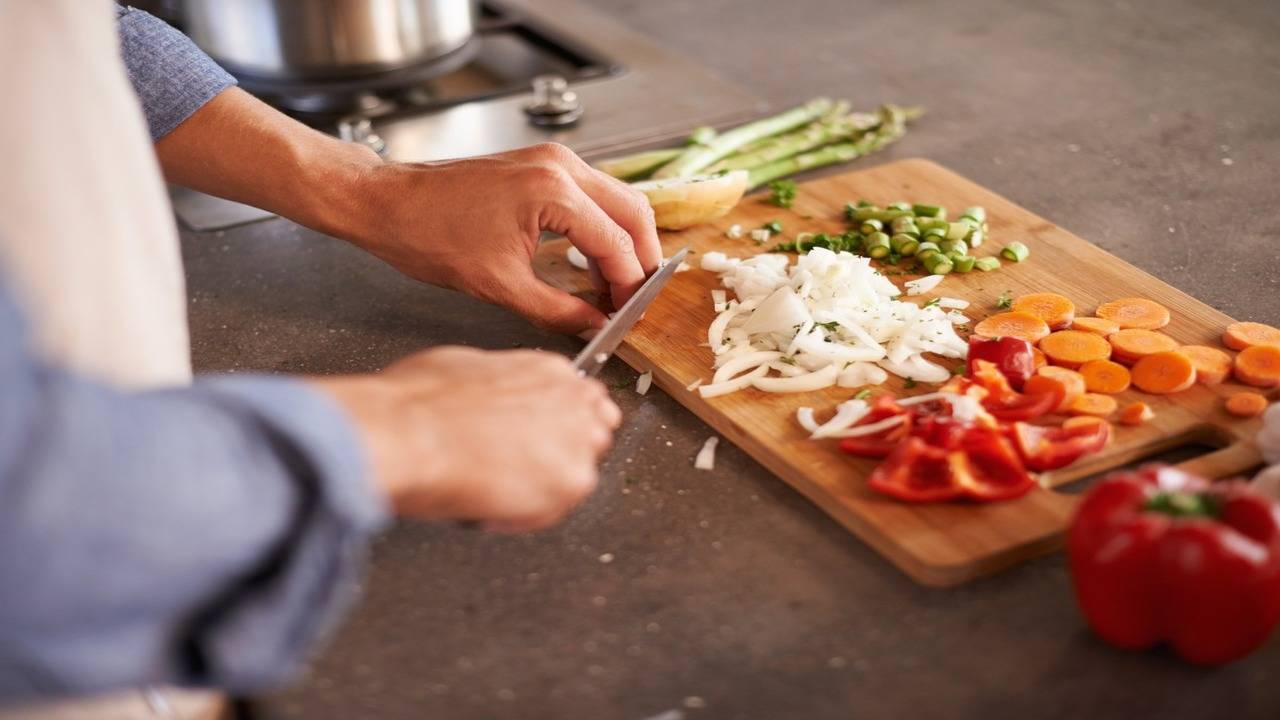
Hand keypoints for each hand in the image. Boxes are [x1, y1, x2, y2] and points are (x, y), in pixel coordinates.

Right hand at [312, 346, 619, 531]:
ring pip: (578, 473)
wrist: (410, 433)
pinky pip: (556, 509)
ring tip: (498, 489)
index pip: (581, 400)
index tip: (540, 438)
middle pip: (594, 433)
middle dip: (562, 452)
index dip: (559, 424)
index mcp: (548, 369)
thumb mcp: (463, 367)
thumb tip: (486, 395)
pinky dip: (525, 516)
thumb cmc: (419, 402)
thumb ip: (498, 383)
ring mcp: (579, 440)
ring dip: (545, 486)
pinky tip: (492, 506)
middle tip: (520, 469)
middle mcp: (573, 399)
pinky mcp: (573, 480)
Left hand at [346, 143, 662, 334]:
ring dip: (624, 242)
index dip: (629, 286)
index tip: (628, 316)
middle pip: (634, 212)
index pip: (617, 243)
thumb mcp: (499, 286)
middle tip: (635, 300)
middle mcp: (561, 166)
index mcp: (553, 191)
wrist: (389, 203)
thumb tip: (593, 327)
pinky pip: (592, 195)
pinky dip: (602, 227)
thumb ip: (557, 311)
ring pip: (618, 200)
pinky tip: (592, 261)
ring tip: (614, 287)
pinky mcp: (542, 164)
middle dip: (642, 259)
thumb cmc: (430, 236)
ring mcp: (553, 159)